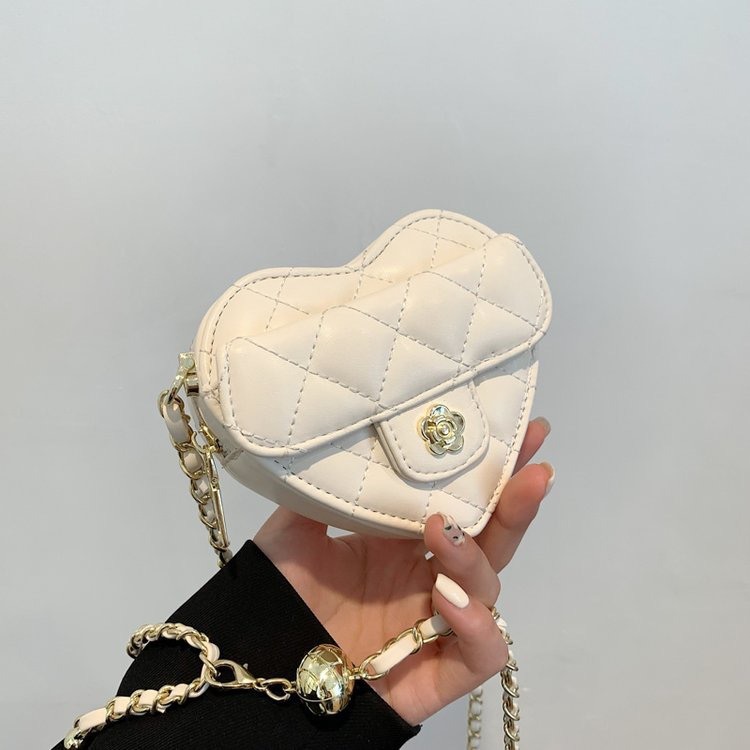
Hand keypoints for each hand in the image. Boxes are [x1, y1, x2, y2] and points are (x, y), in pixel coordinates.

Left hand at [254, 417, 552, 725]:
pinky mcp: (440, 672)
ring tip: (444, 533)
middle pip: (492, 542)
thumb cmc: (280, 599)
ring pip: (489, 590)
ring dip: (476, 559)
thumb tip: (347, 439)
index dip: (494, 472)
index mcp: (404, 544)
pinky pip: (484, 653)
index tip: (523, 432)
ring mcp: (437, 624)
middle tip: (534, 472)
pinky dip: (478, 625)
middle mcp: (429, 578)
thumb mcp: (294, 531)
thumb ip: (321, 490)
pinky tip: (447, 599)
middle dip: (516, 505)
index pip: (461, 504)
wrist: (262, 668)